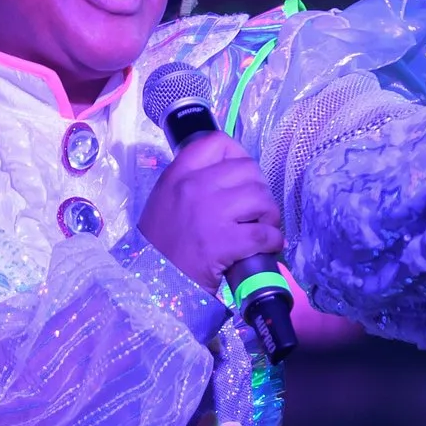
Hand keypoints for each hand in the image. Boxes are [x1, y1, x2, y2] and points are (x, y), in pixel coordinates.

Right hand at [139, 134, 281, 288]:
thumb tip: (228, 175)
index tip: (242, 174)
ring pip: (261, 198)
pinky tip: (268, 246)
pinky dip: (273, 239)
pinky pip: (264, 232)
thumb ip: (190, 182)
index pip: (216, 142)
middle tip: (256, 208)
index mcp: (178, 175)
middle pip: (247, 169)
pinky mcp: (226, 241)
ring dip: (269, 214)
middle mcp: (194, 187)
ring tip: (263, 227)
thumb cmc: (160, 244)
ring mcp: (211, 213)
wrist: (152, 282)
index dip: (238, 154)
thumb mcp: (165, 201)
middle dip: (259, 188)